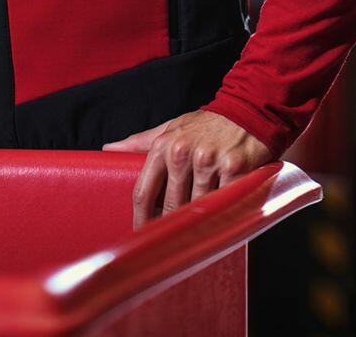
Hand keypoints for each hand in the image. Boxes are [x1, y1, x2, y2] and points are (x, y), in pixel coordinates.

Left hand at [102, 109, 274, 227]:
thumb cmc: (205, 124)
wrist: (246, 110)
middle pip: (170, 206)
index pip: (144, 191)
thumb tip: (108, 149)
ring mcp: (209, 162)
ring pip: (197, 208)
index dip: (140, 219)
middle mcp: (184, 153)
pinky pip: (223, 204)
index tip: (140, 236)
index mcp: (163, 145)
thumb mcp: (171, 128)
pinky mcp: (233, 169)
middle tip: (169, 244)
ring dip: (197, 225)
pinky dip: (220, 216)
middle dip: (169, 227)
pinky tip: (218, 224)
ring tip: (195, 237)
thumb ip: (141, 141)